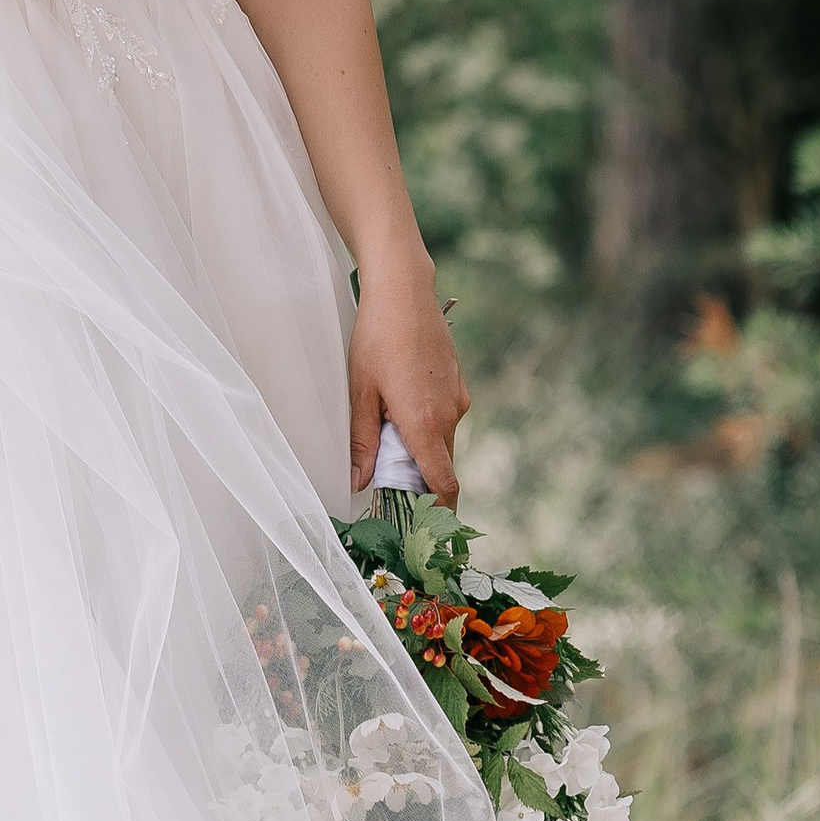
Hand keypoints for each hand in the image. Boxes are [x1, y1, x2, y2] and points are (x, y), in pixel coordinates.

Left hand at [348, 254, 467, 505]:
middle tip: (389, 477)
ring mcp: (458, 398)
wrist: (405, 291)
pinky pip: (446, 415)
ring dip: (421, 445)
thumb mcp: (361, 390)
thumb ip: (362, 441)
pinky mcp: (459, 382)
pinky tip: (402, 396)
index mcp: (424, 424)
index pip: (443, 485)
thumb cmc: (376, 337)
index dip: (440, 512)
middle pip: (441, 465)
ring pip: (443, 439)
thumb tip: (360, 482)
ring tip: (388, 422)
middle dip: (419, 477)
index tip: (429, 529)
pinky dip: (429, 421)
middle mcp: (449, 416)